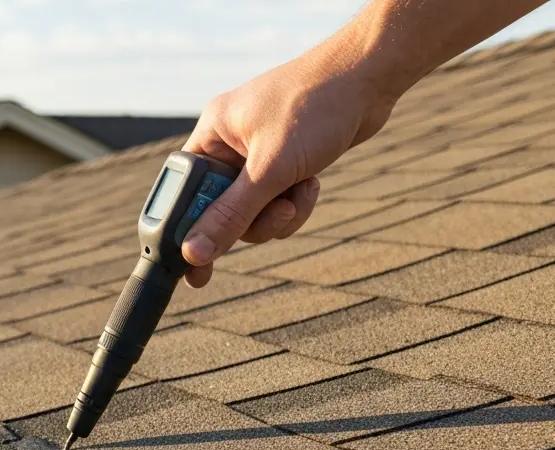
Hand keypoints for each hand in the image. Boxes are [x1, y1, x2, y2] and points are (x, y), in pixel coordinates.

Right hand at [179, 43, 396, 287]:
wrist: (369, 77)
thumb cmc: (315, 107)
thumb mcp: (270, 170)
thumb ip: (230, 215)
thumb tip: (193, 253)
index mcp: (212, 134)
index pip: (185, 192)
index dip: (189, 229)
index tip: (195, 267)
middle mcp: (229, 144)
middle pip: (221, 209)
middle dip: (253, 219)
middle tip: (278, 213)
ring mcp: (258, 153)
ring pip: (253, 211)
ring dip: (280, 213)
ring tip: (300, 192)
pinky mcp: (285, 161)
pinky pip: (277, 201)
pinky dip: (295, 202)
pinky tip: (311, 184)